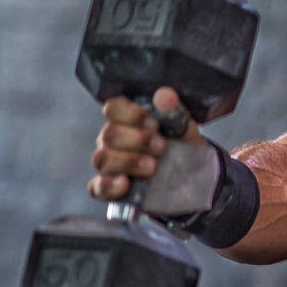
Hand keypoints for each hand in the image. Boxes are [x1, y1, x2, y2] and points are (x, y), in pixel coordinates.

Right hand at [88, 87, 201, 201]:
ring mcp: (108, 164)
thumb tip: (166, 96)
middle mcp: (112, 140)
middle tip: (161, 148)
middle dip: (137, 140)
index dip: (131, 114)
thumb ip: (173, 111)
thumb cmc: (180, 148)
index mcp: (127, 120)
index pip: (114, 108)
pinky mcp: (109, 189)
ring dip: (128, 162)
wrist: (189, 180)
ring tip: (153, 167)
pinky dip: (110, 186)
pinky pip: (98, 188)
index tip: (155, 124)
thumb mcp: (182, 130)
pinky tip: (126, 184)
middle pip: (109, 134)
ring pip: (102, 159)